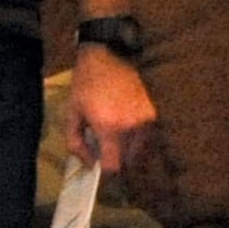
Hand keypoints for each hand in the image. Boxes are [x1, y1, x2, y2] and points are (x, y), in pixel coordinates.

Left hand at [69, 41, 156, 173]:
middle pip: (131, 161)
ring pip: (143, 150)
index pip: (114, 166)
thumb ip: (75, 142)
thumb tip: (88, 163)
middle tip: (109, 152)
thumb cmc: (86, 83)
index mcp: (110, 128)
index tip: (101, 169)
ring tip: (119, 138)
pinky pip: (151, 136)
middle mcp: (133, 127)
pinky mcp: (156, 112)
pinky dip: (141, 138)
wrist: (108, 54)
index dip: (106, 173)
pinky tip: (129, 127)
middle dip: (119, 160)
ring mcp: (148, 119)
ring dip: (131, 150)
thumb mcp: (72, 112)